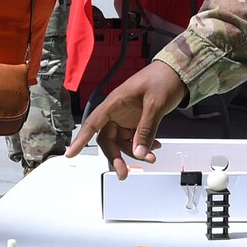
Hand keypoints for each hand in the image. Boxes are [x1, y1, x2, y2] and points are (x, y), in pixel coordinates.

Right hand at [67, 62, 186, 175]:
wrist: (176, 73)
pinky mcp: (136, 121)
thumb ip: (146, 129)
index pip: (93, 123)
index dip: (80, 139)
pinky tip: (155, 147)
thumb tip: (138, 152)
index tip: (70, 153)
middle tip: (124, 173)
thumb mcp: (155, 105)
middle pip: (108, 139)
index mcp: (114, 103)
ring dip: (135, 152)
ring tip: (151, 157)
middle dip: (115, 157)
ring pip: (123, 142)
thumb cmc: (162, 80)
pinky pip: (135, 139)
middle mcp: (116, 112)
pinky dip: (144, 146)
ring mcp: (126, 117)